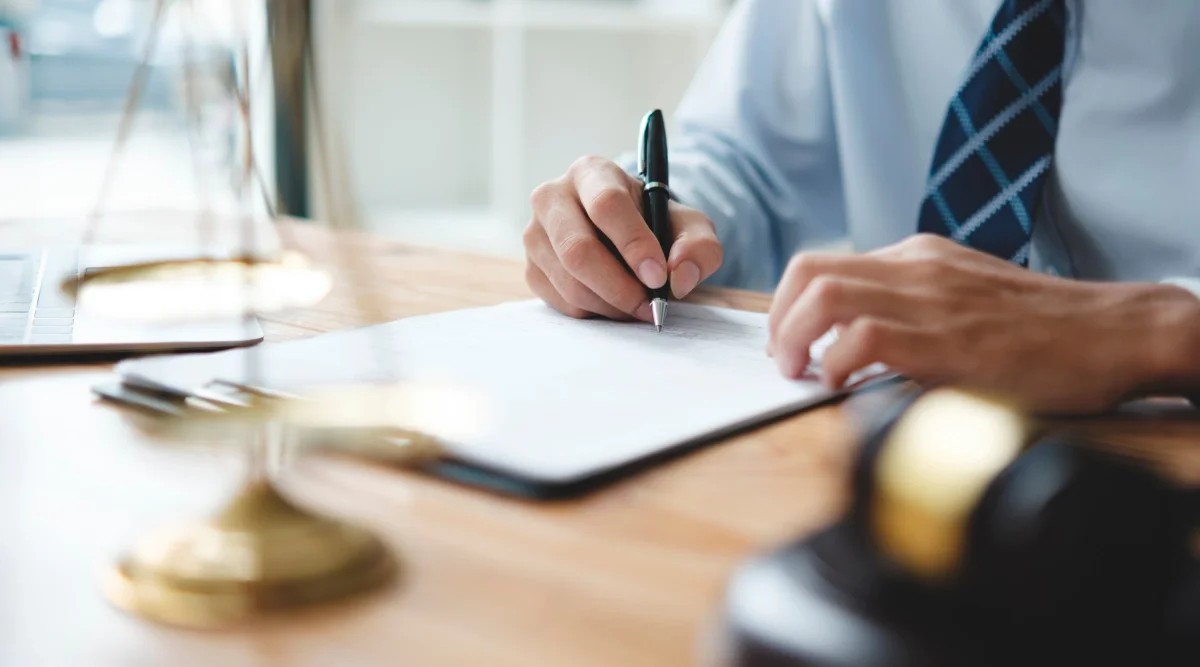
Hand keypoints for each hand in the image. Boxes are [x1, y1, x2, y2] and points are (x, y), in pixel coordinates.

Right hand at [524, 156, 722, 320]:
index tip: (657, 276)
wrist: (623, 236)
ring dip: (610, 305)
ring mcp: (534, 234)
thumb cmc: (654, 225)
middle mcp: (552, 197)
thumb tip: (679, 277)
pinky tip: (615, 303)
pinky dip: (594, 312)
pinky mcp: (531, 269)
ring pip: (569, 281)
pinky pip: (561, 302)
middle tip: (650, 306)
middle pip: (577, 249)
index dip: (633, 243)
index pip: (607, 204)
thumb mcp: (688, 227)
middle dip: (619, 286)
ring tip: (638, 306)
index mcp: (592, 172)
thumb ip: (698, 247)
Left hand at [767, 234, 1199, 412]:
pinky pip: (863, 339)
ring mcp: (933, 300)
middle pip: (810, 271)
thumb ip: (914, 306)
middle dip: (778, 320)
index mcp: (918, 257)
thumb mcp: (966, 297)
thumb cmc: (1042, 328)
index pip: (823, 263)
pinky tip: (843, 387)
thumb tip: (856, 342)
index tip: (787, 341)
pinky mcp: (950, 341)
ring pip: (826, 296)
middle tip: (783, 360)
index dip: (787, 305)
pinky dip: (838, 365)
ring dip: (796, 339)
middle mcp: (917, 268)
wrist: (1114, 332)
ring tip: (801, 374)